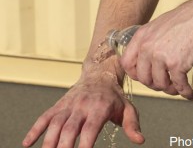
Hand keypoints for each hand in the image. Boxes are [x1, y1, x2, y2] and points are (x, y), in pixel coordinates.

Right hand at [22, 59, 143, 147]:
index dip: (85, 144)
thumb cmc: (115, 97)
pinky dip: (35, 130)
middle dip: (64, 147)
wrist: (100, 75)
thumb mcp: (128, 108)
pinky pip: (44, 117)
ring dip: (48, 141)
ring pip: (55, 124)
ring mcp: (68, 105)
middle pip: (70, 129)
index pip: (91, 129)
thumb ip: (132, 125)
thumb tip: (140, 140)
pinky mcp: (59, 105)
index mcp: (100, 108)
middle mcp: (82, 106)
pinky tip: (28, 143)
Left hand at [120, 0, 192, 99]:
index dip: (135, 74)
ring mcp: (161, 56)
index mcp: (141, 37)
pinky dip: (185, 92)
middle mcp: (147, 47)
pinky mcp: (177, 64)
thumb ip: (151, 40)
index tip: (144, 77)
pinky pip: (178, 85)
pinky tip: (189, 93)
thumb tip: (149, 58)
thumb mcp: (159, 26)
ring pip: (160, 84)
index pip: (126, 63)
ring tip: (177, 88)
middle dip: (154, 85)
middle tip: (164, 84)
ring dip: (170, 90)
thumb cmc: (186, 19)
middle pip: (143, 78)